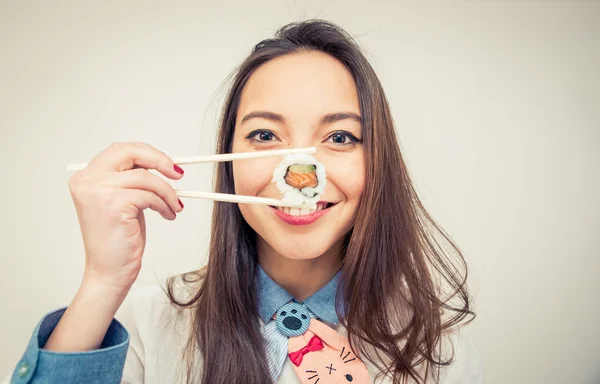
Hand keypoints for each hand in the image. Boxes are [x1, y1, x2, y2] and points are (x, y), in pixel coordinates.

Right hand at [68, 142, 184, 293]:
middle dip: (159, 160)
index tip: (168, 165)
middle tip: (178, 174)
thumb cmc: (118, 240)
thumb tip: (164, 164)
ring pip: (145, 177)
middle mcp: (87, 180)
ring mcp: (97, 190)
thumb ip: (133, 180)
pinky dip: (164, 204)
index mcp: (86, 177)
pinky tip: (168, 214)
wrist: (109, 272)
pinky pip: (149, 195)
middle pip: (129, 152)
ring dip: (167, 192)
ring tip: (174, 207)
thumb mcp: (124, 201)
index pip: (120, 150)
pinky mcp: (112, 204)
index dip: (148, 154)